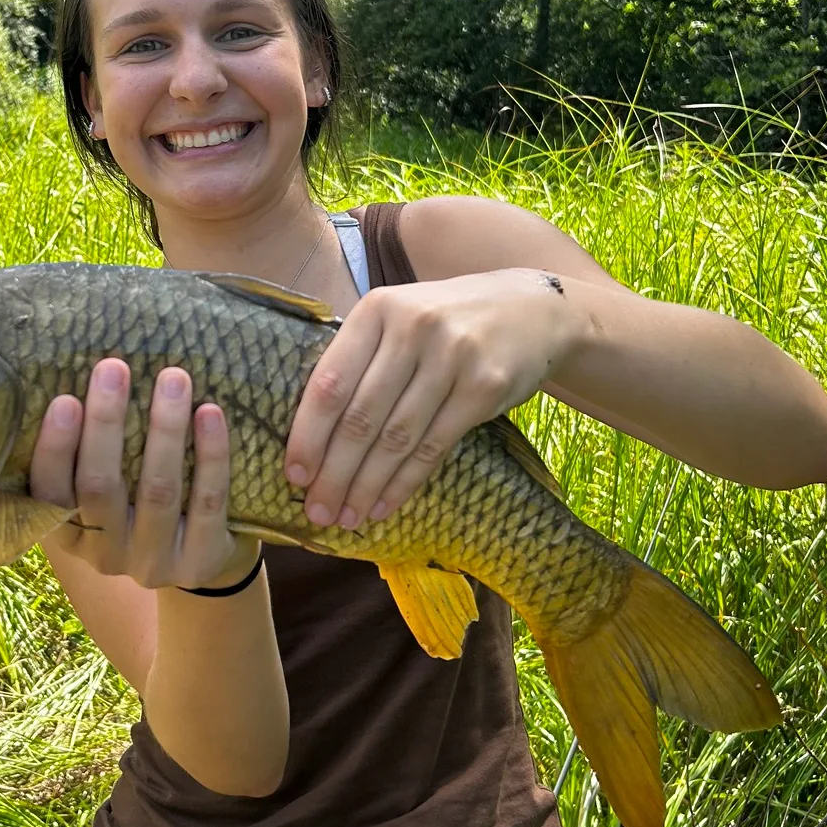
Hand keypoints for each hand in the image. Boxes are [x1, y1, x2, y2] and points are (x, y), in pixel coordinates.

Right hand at [30, 357, 260, 589]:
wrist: (197, 562)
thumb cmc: (136, 506)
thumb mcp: (100, 495)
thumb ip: (84, 454)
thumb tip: (75, 374)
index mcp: (69, 534)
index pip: (48, 494)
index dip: (54, 449)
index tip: (65, 400)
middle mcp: (105, 554)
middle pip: (99, 487)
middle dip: (106, 423)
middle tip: (113, 367)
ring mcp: (154, 561)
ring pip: (158, 490)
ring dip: (165, 429)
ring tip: (173, 378)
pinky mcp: (201, 560)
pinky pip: (207, 502)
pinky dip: (211, 455)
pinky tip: (209, 413)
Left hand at [283, 269, 585, 528]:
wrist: (532, 309)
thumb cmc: (447, 321)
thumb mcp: (399, 318)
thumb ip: (360, 359)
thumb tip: (310, 434)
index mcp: (377, 310)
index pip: (330, 383)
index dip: (308, 435)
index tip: (294, 475)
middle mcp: (412, 328)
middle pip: (360, 417)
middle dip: (333, 473)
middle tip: (316, 511)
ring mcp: (452, 357)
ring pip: (395, 438)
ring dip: (366, 486)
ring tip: (346, 516)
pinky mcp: (484, 388)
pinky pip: (433, 447)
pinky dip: (404, 483)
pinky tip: (383, 505)